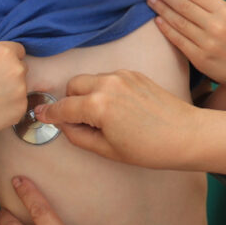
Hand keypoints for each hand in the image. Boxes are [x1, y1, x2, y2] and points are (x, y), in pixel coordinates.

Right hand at [0, 30, 26, 142]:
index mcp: (4, 53)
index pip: (17, 49)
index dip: (5, 57)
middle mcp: (17, 69)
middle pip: (20, 67)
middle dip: (9, 73)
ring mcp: (21, 91)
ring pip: (20, 87)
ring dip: (10, 90)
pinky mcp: (21, 109)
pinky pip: (18, 104)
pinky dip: (8, 106)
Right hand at [34, 69, 199, 167]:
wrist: (186, 135)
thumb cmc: (150, 148)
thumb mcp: (107, 150)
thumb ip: (78, 136)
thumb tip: (64, 125)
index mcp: (98, 105)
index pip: (62, 107)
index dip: (48, 114)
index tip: (39, 115)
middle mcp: (108, 84)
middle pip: (73, 86)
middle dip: (70, 101)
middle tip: (78, 120)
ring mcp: (123, 76)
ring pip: (91, 79)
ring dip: (87, 93)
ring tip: (102, 116)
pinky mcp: (135, 74)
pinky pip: (109, 78)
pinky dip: (105, 89)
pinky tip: (118, 108)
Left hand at [149, 0, 225, 107]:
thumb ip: (210, 6)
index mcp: (225, 11)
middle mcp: (217, 25)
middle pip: (184, 5)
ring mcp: (208, 43)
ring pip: (178, 21)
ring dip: (161, 9)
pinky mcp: (200, 58)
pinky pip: (178, 40)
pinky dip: (166, 28)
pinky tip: (157, 20)